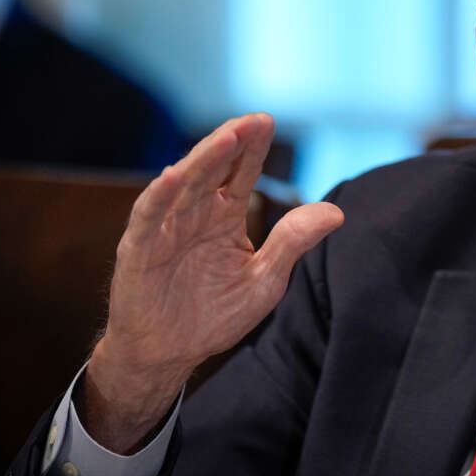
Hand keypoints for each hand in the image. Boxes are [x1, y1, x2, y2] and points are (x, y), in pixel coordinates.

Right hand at [81, 114, 343, 452]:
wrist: (168, 355)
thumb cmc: (214, 315)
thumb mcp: (264, 279)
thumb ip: (293, 243)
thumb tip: (337, 211)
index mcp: (224, 217)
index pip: (240, 174)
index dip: (253, 149)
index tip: (268, 121)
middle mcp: (194, 215)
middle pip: (214, 170)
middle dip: (232, 144)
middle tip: (254, 121)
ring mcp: (165, 229)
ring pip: (184, 185)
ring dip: (204, 160)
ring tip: (227, 137)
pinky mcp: (138, 251)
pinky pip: (148, 218)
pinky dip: (159, 196)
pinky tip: (173, 175)